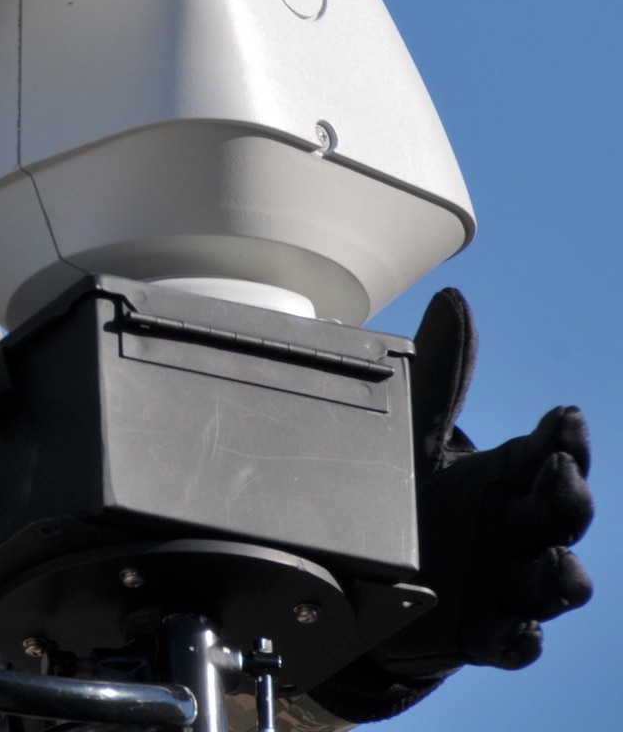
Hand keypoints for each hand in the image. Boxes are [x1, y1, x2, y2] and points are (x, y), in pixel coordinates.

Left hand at [312, 289, 593, 722]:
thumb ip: (440, 377)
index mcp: (508, 478)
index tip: (564, 417)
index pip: (552, 453)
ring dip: (563, 575)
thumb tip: (455, 299)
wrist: (374, 581)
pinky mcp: (482, 633)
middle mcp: (518, 530)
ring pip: (557, 584)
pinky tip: (521, 630)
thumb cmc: (415, 503)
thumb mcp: (418, 439)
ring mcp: (507, 584)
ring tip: (557, 561)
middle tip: (557, 473)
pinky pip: (515, 643)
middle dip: (569, 495)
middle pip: (564, 515)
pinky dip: (522, 639)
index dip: (564, 437)